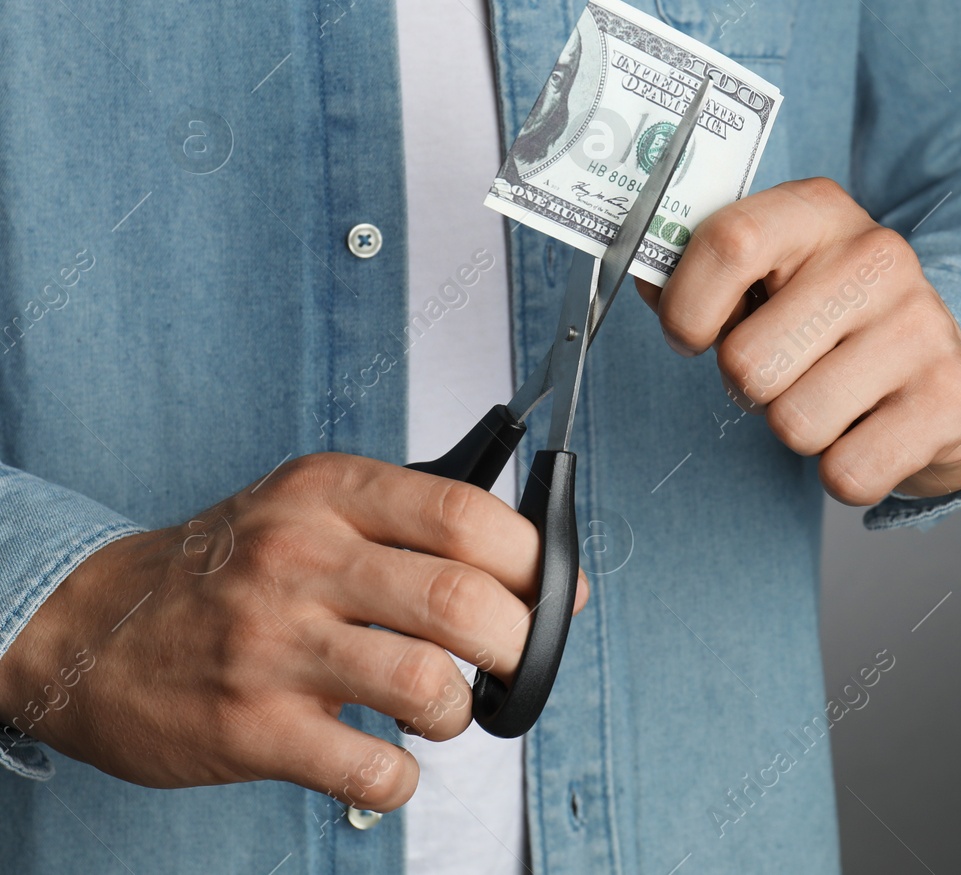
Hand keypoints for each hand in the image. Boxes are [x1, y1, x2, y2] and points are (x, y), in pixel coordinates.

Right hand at [0, 454, 586, 810]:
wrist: (92, 627)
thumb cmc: (228, 568)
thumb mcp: (312, 507)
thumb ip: (417, 525)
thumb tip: (543, 571)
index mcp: (328, 495)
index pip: (467, 516)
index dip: (533, 560)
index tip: (555, 589)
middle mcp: (301, 559)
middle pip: (462, 603)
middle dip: (519, 643)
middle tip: (516, 659)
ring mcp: (273, 645)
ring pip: (428, 685)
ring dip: (461, 710)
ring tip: (443, 706)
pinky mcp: (251, 727)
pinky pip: (371, 769)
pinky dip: (403, 777)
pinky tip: (387, 759)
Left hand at [641, 177, 960, 504]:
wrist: (947, 376)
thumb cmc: (834, 326)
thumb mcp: (772, 277)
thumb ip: (702, 273)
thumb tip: (645, 278)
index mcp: (821, 212)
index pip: (731, 242)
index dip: (686, 306)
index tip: (688, 335)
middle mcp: (880, 257)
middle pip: (749, 360)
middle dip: (748, 386)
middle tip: (784, 370)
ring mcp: (922, 327)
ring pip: (794, 423)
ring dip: (796, 430)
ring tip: (831, 397)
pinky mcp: (950, 400)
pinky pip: (846, 473)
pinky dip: (843, 471)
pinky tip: (867, 431)